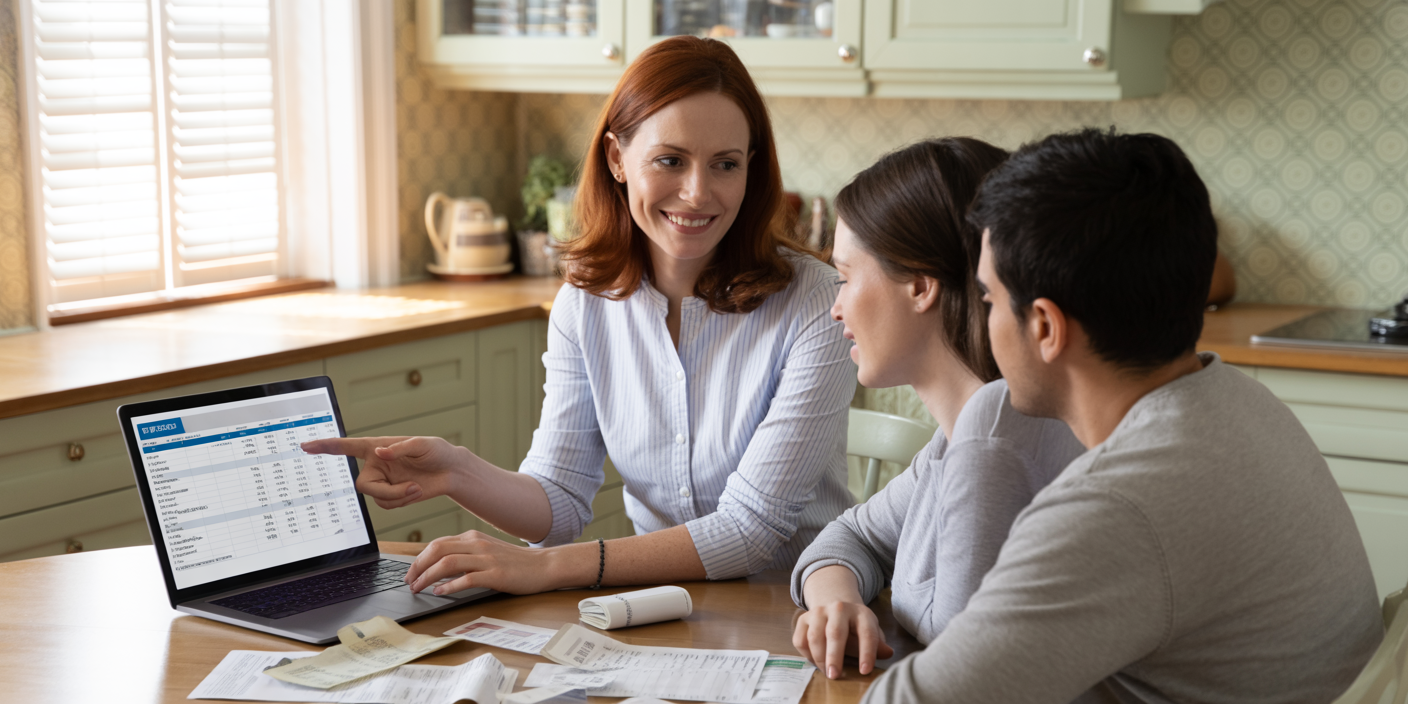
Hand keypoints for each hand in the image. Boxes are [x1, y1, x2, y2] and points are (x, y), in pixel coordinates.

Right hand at [301, 435, 465, 508]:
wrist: (451, 471)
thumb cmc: (437, 452)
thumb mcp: (422, 445)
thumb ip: (399, 448)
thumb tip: (380, 454)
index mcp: (377, 448)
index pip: (346, 447)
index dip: (325, 447)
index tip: (305, 446)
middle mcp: (376, 466)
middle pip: (363, 485)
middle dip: (386, 491)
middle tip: (410, 487)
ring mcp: (384, 482)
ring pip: (377, 498)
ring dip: (398, 497)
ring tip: (417, 487)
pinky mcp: (392, 496)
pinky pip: (388, 506)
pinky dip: (402, 501)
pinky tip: (415, 492)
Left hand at [405, 530, 559, 595]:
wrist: (544, 565)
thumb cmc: (515, 562)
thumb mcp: (488, 551)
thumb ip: (466, 555)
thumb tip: (439, 568)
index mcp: (474, 537)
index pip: (438, 544)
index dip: (420, 558)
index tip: (411, 572)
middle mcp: (478, 544)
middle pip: (438, 550)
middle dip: (418, 566)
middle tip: (409, 581)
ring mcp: (487, 559)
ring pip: (448, 562)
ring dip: (428, 576)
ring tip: (419, 588)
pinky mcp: (496, 574)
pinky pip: (467, 579)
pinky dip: (449, 586)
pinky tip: (440, 592)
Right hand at [792, 599, 893, 679]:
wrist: (836, 606)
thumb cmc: (856, 627)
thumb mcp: (870, 632)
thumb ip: (877, 645)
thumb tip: (888, 653)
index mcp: (861, 613)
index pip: (866, 633)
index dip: (867, 653)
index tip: (865, 671)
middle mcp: (839, 608)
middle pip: (835, 633)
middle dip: (834, 656)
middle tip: (835, 675)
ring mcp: (819, 612)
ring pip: (814, 637)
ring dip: (819, 658)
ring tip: (827, 672)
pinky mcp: (803, 618)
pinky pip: (800, 639)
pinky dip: (807, 654)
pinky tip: (816, 660)